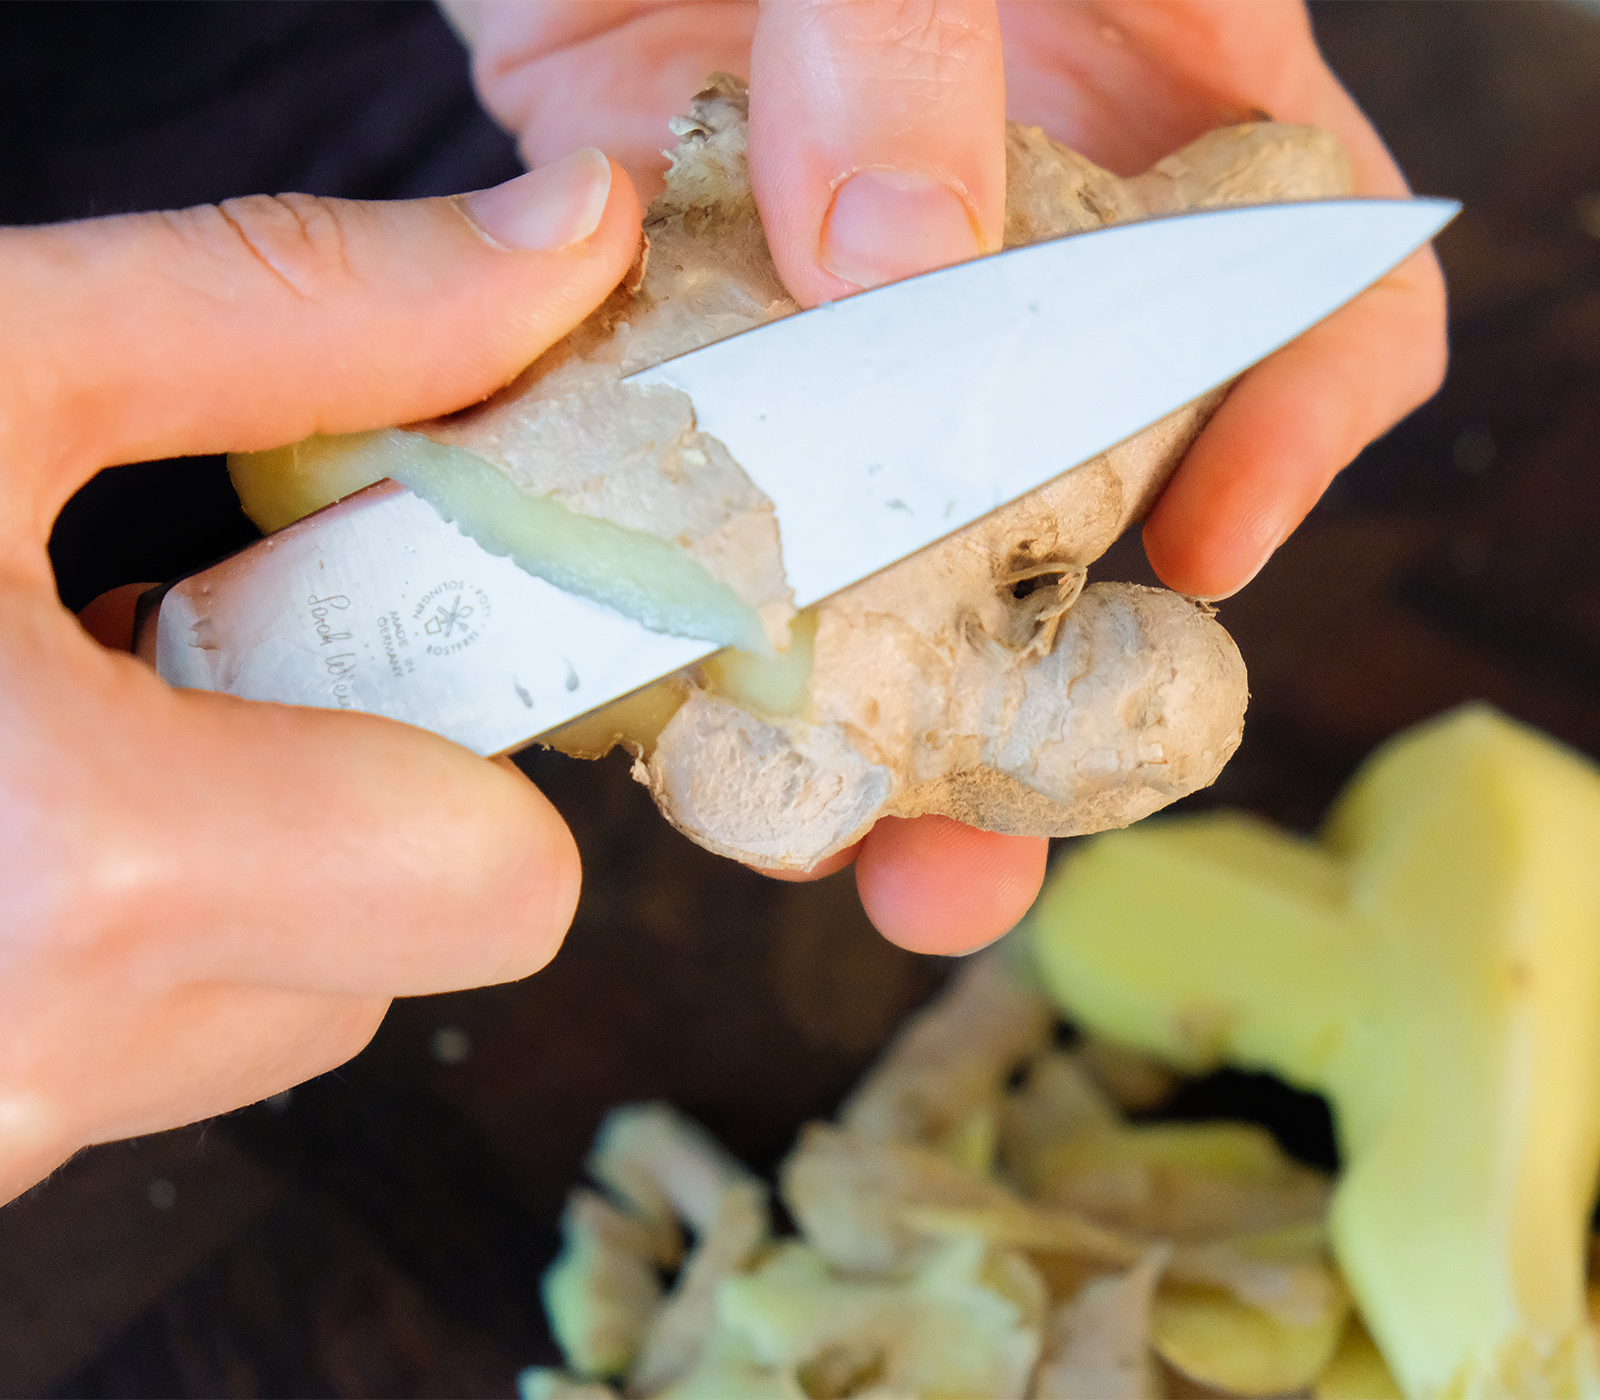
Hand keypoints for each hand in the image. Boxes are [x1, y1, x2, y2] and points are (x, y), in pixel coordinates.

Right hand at [0, 151, 641, 1203]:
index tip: (402, 640)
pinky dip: (115, 930)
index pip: (500, 891)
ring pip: (272, 1003)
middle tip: (191, 650)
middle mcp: (28, 1064)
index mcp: (82, 874)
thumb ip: (306, 313)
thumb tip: (573, 239)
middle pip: (401, 942)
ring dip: (229, 861)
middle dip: (350, 795)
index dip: (479, 762)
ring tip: (51, 725)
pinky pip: (133, 1040)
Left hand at [444, 0, 1445, 953]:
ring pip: (878, 545)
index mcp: (1149, 117)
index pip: (1305, 311)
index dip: (1287, 445)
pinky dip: (683, 594)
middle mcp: (1010, 248)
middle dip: (1023, 706)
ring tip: (799, 836)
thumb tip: (904, 267)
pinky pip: (700, 490)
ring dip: (845, 708)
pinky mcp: (677, 322)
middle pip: (1073, 514)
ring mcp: (835, 305)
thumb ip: (911, 33)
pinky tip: (643, 691)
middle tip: (962, 856)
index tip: (1192, 565)